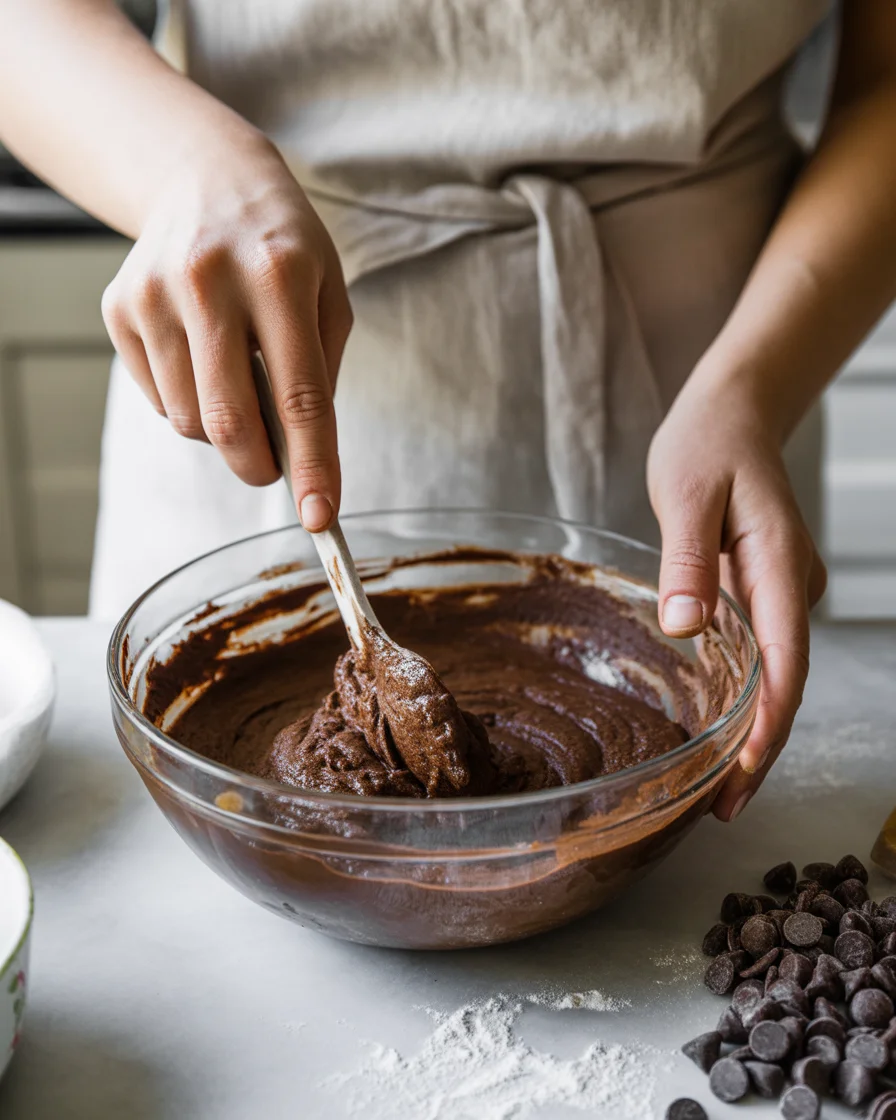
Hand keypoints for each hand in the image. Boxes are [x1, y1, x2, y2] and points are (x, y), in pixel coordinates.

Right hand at [101, 130, 351, 530]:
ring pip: (189, 421)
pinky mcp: (119, 308)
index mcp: (280, 274)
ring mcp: (154, 294)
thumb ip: (320, 373)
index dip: (312, 464)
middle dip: (258, 467)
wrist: (205, 178)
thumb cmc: (284, 247)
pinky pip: (159, 400)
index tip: (320, 517)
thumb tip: (301, 458)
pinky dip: (188, 401)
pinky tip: (202, 356)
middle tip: (273, 468)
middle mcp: (209, 280)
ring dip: (221, 428)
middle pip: (229, 422)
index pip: (299, 394)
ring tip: (237, 377)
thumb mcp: (328, 293)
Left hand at [647, 385, 826, 821]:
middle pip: (785, 682)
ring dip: (752, 728)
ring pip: (775, 671)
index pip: (785, 663)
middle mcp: (790, 585)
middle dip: (760, 748)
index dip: (768, 726)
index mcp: (779, 565)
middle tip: (723, 807)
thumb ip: (687, 558)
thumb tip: (687, 627)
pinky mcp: (763, 588)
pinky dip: (744, 694)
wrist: (732, 412)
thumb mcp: (685, 493)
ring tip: (718, 786)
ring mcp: (781, 589)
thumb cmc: (707, 444)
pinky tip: (718, 724)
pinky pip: (761, 651)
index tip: (744, 775)